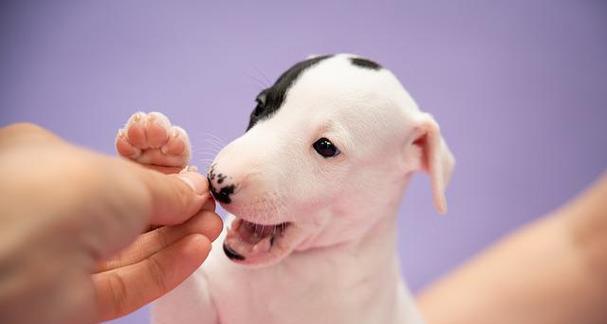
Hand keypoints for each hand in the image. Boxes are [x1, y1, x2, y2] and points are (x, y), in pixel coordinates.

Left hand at [0, 124, 221, 323]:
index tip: (195, 184)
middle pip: (129, 216)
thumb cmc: (56, 194)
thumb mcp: (126, 179)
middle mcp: (54, 211)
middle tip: (210, 210)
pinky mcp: (71, 301)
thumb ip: (166, 188)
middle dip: (177, 213)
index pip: (116, 175)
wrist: (10, 261)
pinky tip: (197, 250)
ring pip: (131, 253)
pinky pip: (126, 284)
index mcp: (49, 164)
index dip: (160, 180)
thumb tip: (196, 190)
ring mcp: (60, 259)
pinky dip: (165, 268)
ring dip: (177, 241)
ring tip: (211, 229)